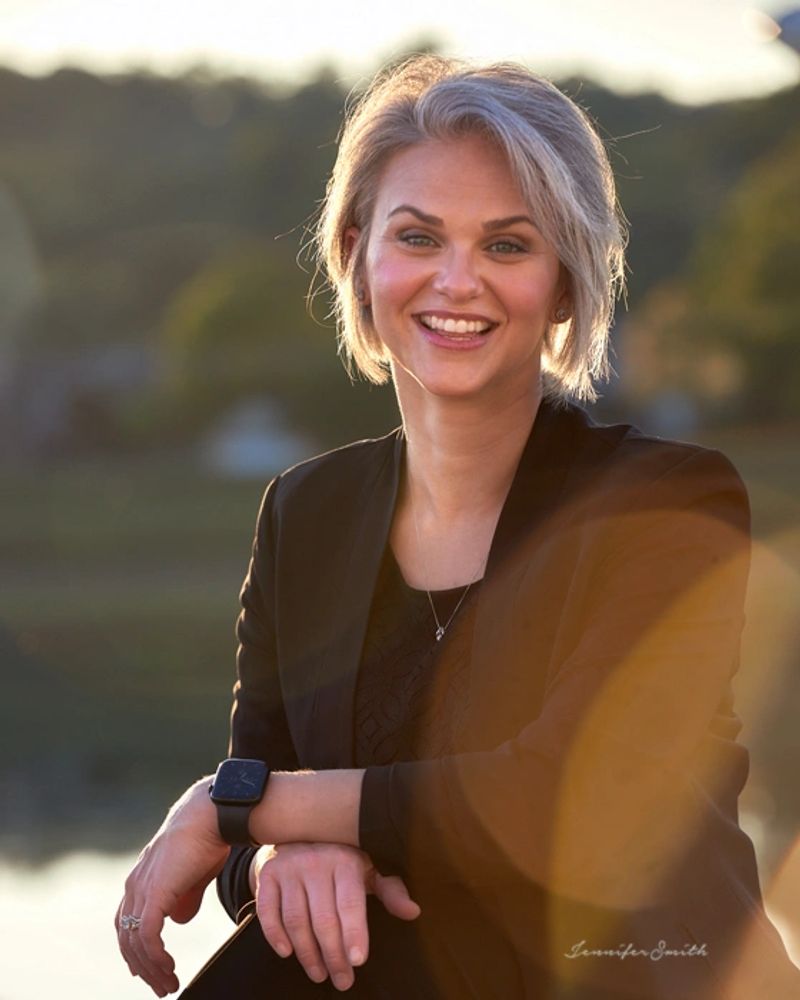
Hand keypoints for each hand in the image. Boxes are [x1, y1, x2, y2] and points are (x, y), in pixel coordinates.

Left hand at [115, 778, 228, 996]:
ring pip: (136, 942)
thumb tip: (178, 920)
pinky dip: (155, 956)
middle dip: (143, 967)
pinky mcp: (154, 893)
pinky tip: (169, 966)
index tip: (149, 969)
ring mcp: (141, 889)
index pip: (127, 923)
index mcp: (141, 880)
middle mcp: (134, 886)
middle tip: (161, 986)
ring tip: (168, 983)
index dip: (135, 949)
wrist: (211, 817)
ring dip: (151, 968)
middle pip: (127, 938)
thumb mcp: (193, 875)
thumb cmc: (207, 839)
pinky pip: (147, 936)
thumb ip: (184, 898)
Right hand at [251, 842, 420, 991]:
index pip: (350, 902)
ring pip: (297, 920)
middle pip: (323, 919)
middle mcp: (316, 862)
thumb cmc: (339, 862)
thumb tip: (413, 911)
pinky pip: (269, 911)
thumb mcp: (367, 871)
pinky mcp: (268, 876)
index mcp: (345, 861)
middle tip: (342, 981)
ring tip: (319, 974)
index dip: (354, 933)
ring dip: (307, 954)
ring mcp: (289, 868)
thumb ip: (390, 890)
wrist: (298, 837)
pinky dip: (275, 935)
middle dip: (334, 956)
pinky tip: (287, 953)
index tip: (357, 960)